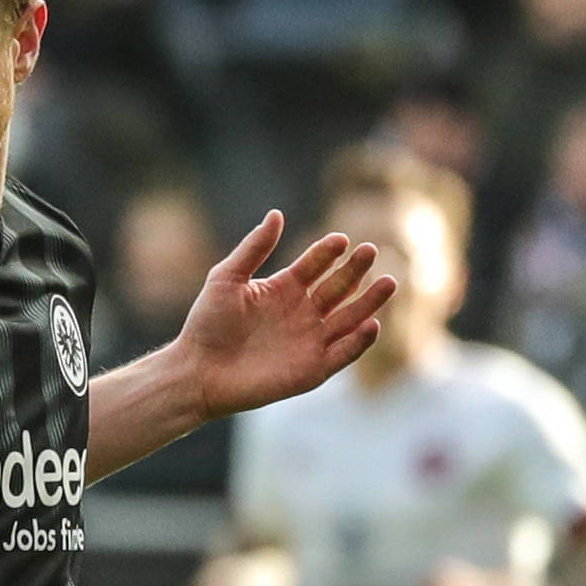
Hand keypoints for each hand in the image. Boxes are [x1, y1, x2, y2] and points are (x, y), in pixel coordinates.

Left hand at [166, 214, 394, 420]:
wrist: (196, 372)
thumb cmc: (207, 325)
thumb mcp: (226, 279)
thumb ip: (253, 248)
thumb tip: (276, 214)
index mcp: (285, 288)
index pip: (316, 265)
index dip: (328, 252)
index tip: (340, 240)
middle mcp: (304, 312)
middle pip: (339, 287)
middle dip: (356, 270)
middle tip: (370, 251)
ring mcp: (310, 340)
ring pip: (350, 317)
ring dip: (370, 301)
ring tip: (389, 281)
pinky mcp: (312, 369)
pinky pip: (343, 353)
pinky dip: (359, 341)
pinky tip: (371, 324)